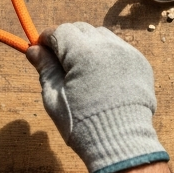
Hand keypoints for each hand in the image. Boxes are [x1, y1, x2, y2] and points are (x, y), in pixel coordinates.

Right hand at [27, 22, 167, 172]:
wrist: (121, 143)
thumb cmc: (82, 123)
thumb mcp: (55, 96)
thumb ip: (45, 68)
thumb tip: (33, 49)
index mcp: (83, 53)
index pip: (61, 31)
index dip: (48, 39)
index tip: (41, 51)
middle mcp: (107, 46)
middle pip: (81, 29)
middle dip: (67, 40)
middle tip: (60, 61)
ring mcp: (127, 53)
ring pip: (101, 36)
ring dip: (88, 44)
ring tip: (82, 68)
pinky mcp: (140, 63)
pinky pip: (118, 48)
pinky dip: (106, 54)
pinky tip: (101, 75)